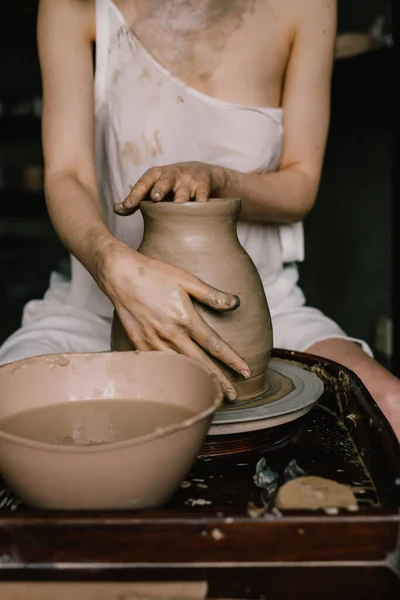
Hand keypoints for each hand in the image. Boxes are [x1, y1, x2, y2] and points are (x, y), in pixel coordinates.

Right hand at [96, 242, 250, 399]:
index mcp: (185, 318)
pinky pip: (160, 366)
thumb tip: (236, 303)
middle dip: (218, 382)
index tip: (246, 372)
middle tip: (232, 396)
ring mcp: (153, 342)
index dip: (232, 360)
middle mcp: (170, 334)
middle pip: (200, 364)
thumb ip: (212, 295)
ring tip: (210, 393)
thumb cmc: (154, 274)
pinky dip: (172, 376)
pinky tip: (180, 384)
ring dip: (196, 382)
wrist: (120, 276)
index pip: (215, 345)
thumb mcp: (187, 279)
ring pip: (180, 369)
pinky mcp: (140, 345)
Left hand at [113, 162, 233, 215]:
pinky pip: (202, 197)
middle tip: (155, 198)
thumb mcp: (154, 187)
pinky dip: (201, 205)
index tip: (127, 206)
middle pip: (164, 182)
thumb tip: (116, 209)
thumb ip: (136, 200)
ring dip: (181, 201)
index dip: (135, 194)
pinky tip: (200, 214)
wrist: (205, 173)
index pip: (143, 183)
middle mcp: (172, 175)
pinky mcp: (204, 186)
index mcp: (156, 175)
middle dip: (160, 189)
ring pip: (184, 192)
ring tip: (179, 208)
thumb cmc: (173, 185)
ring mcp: (189, 180)